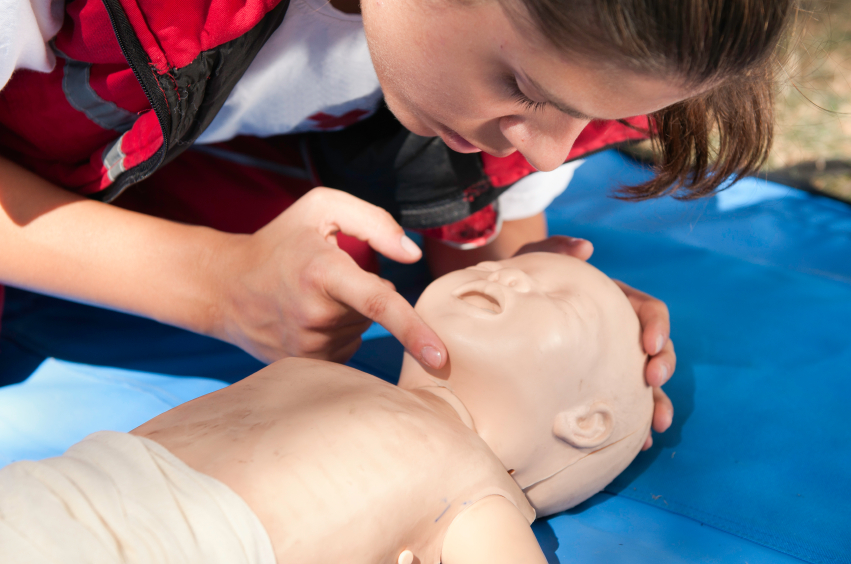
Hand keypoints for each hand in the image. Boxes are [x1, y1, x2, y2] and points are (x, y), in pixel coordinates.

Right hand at [213, 188, 446, 366]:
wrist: (225, 287)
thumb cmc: (280, 242)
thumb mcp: (321, 208)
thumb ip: (373, 221)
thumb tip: (411, 256)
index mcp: (323, 272)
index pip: (379, 302)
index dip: (414, 330)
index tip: (441, 357)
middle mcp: (316, 315)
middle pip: (375, 310)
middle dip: (364, 292)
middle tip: (324, 276)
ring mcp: (308, 346)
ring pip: (360, 329)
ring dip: (349, 312)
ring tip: (310, 296)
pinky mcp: (305, 364)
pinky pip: (346, 347)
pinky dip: (339, 331)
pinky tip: (309, 317)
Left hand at [515, 236, 674, 449]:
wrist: (503, 307)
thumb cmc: (525, 281)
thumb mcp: (536, 260)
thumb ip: (556, 250)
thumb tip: (584, 248)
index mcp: (613, 301)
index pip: (647, 309)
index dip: (656, 325)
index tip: (651, 343)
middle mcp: (618, 331)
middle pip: (655, 348)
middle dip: (663, 366)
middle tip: (653, 382)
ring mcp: (609, 359)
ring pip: (644, 382)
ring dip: (657, 403)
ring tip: (655, 426)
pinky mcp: (595, 382)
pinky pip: (621, 403)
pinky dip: (633, 422)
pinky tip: (636, 442)